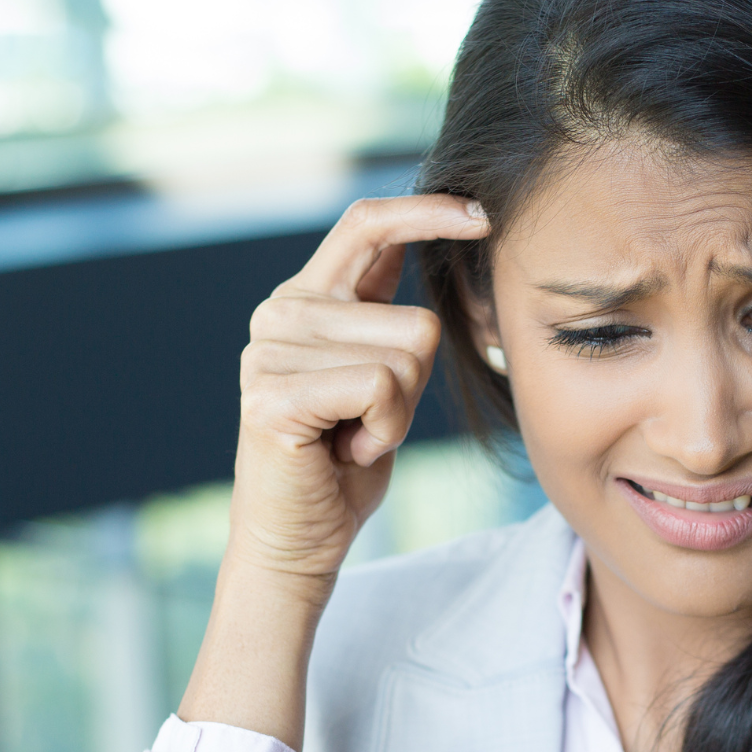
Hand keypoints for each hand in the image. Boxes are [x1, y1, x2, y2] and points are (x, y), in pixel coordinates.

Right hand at [178, 194, 487, 744]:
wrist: (297, 541)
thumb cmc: (344, 464)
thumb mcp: (382, 376)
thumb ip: (392, 319)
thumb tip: (447, 243)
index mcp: (308, 299)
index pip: (367, 223)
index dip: (427, 211)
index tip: (481, 214)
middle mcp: (282, 311)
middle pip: (416, 320)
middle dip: (415, 387)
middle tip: (366, 424)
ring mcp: (270, 349)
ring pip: (405, 356)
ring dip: (398, 415)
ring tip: (351, 438)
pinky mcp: (274, 391)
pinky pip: (380, 388)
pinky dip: (382, 431)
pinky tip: (343, 451)